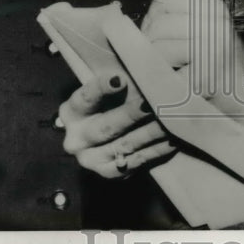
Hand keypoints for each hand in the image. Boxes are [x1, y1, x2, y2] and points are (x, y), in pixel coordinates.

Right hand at [59, 72, 175, 178]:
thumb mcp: (109, 86)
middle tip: (152, 103)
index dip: (101, 88)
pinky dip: (156, 150)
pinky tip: (171, 139)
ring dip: (150, 132)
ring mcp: (92, 159)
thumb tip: (139, 70)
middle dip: (132, 114)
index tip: (120, 79)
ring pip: (125, 145)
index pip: (85, 99)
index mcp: (72, 112)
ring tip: (170, 120)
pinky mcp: (110, 173)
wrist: (109, 133)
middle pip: (107, 127)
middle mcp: (77, 139)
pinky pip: (136, 162)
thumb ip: (119, 80)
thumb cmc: (113, 99)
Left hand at [141, 0, 243, 114]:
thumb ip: (181, 19)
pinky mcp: (203, 78)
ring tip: (170, 74)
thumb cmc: (224, 66)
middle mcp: (215, 24)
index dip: (154, 15)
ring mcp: (211, 50)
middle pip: (157, 23)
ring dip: (155, 65)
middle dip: (149, 44)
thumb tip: (130, 24)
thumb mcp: (211, 30)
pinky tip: (176, 89)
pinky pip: (164, 74)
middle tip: (161, 62)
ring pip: (157, 47)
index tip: (162, 35)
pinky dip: (162, 84)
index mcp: (214, 8)